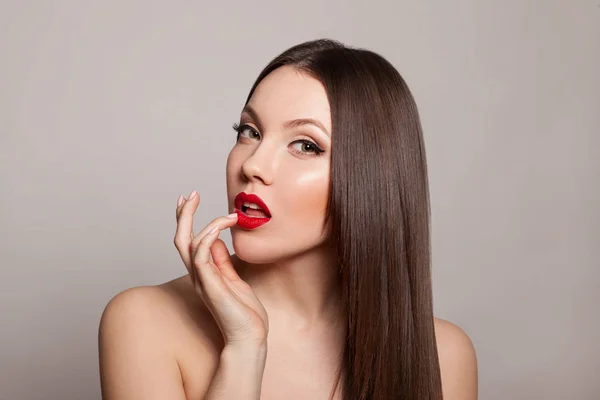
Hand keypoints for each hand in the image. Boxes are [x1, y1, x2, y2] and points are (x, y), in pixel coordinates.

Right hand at [173, 191, 268, 346]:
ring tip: (230, 215)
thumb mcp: (234, 279)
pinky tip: (222, 226)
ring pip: (189, 244)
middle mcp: (198, 275)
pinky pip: (202, 255)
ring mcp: (202, 280)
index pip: (188, 241)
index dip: (186, 219)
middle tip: (191, 195)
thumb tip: (216, 240)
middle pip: (180, 239)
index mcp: (203, 273)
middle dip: (184, 215)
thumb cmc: (243, 312)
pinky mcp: (210, 285)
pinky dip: (208, 237)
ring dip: (206, 223)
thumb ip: (222, 261)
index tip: (190, 199)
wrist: (249, 337)